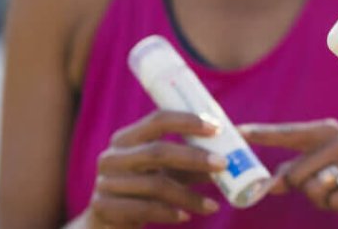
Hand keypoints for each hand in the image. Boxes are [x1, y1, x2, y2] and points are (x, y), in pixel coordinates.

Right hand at [84, 110, 225, 226]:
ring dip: (189, 195)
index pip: (158, 119)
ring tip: (213, 205)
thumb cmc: (144, 190)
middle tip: (224, 164)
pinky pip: (144, 209)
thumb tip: (233, 148)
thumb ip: (190, 158)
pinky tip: (188, 217)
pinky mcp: (104, 209)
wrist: (105, 225)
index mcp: (126, 137)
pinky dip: (169, 213)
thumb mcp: (165, 170)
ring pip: (155, 185)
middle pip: (158, 151)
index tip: (218, 128)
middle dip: (195, 157)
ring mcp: (105, 183)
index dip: (189, 121)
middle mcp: (112, 156)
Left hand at [240, 118, 337, 227]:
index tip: (238, 131)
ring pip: (314, 189)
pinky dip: (337, 207)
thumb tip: (265, 185)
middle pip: (295, 173)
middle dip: (301, 189)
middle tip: (320, 187)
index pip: (288, 133)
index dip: (262, 133)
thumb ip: (290, 173)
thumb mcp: (317, 170)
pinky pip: (334, 203)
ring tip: (337, 191)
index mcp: (325, 131)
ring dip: (320, 200)